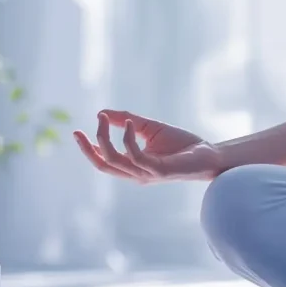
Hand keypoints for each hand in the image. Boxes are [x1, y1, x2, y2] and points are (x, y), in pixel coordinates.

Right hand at [73, 110, 223, 182]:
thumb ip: (126, 120)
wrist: (208, 154)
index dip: (89, 148)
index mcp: (133, 166)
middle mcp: (136, 174)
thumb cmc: (181, 144)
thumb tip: (102, 112)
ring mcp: (146, 174)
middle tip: (78, 131)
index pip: (104, 161)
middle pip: (103, 165)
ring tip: (104, 118)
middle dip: (88, 148)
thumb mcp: (149, 128)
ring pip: (115, 161)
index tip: (77, 131)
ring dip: (105, 138)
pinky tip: (128, 123)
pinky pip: (135, 157)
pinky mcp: (158, 171)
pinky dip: (128, 139)